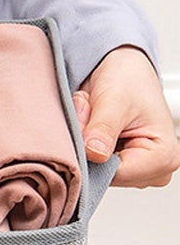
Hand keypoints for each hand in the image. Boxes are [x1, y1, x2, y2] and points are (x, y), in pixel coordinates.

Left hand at [72, 45, 179, 188]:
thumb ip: (103, 128)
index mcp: (163, 157)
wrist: (122, 68)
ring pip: (92, 169)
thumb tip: (94, 154)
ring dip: (83, 142)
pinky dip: (81, 143)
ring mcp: (134, 170)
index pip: (115, 176)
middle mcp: (153, 170)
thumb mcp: (114, 100)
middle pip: (102, 174)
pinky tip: (90, 123)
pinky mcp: (118, 164)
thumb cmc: (127, 80)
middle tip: (88, 113)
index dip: (91, 155)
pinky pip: (87, 163)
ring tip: (91, 115)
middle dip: (86, 145)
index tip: (86, 124)